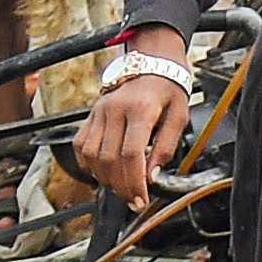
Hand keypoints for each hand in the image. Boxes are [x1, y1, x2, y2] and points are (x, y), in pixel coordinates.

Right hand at [74, 33, 194, 204]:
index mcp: (141, 109)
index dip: (134, 182)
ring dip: (104, 178)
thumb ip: (167, 146)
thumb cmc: (168, 88)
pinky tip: (101, 173)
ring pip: (92, 154)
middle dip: (121, 186)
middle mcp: (115, 109)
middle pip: (110, 159)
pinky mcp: (91, 113)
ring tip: (120, 188)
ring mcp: (99, 111)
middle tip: (133, 200)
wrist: (151, 61)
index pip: (131, 154)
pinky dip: (87, 163)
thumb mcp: (179, 115)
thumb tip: (153, 175)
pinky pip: (81, 144)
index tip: (140, 199)